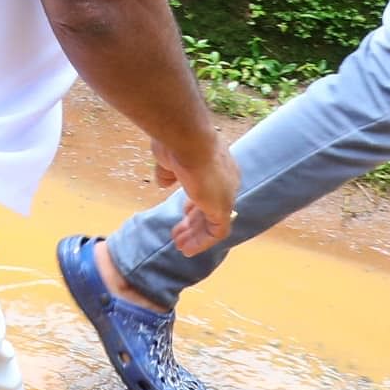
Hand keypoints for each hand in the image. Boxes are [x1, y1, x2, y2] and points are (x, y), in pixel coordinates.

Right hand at [156, 132, 237, 258]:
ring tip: (180, 246)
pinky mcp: (222, 209)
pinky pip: (216, 232)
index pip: (208, 189)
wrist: (189, 141)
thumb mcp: (168, 159)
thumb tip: (163, 183)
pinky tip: (188, 249)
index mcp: (215, 166)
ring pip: (212, 222)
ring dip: (196, 235)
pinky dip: (202, 242)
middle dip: (194, 222)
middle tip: (178, 233)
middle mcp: (226, 181)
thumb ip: (168, 172)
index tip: (183, 211)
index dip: (196, 202)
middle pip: (210, 207)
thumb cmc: (177, 144)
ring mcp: (225, 195)